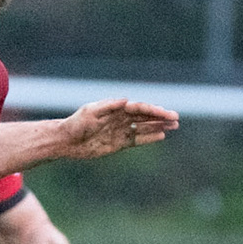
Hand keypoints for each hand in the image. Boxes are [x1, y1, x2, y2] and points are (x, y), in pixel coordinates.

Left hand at [54, 98, 178, 159]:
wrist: (66, 141)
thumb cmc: (76, 124)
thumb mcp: (91, 112)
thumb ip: (109, 106)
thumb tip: (127, 100)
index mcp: (115, 109)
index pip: (138, 108)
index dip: (152, 110)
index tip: (165, 113)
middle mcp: (120, 118)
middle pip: (145, 116)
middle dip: (160, 117)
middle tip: (176, 118)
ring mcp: (120, 131)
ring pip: (144, 127)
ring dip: (158, 126)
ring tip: (174, 125)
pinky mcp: (118, 143)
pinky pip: (137, 139)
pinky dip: (149, 137)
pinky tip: (161, 136)